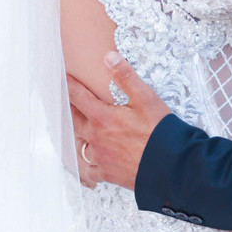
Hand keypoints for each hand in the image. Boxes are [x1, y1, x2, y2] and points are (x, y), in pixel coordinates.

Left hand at [68, 52, 169, 191]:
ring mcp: (100, 157)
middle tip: (63, 102)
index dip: (68, 85)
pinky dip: (88, 165)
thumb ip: (125, 77)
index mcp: (102, 118)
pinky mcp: (108, 174)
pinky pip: (90, 170)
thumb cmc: (159, 132)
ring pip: (80, 145)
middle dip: (68, 109)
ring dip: (77, 136)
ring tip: (76, 130)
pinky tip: (89, 162)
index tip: (62, 79)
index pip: (77, 96)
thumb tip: (109, 57)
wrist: (170, 165)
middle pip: (73, 120)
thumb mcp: (146, 98)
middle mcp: (96, 138)